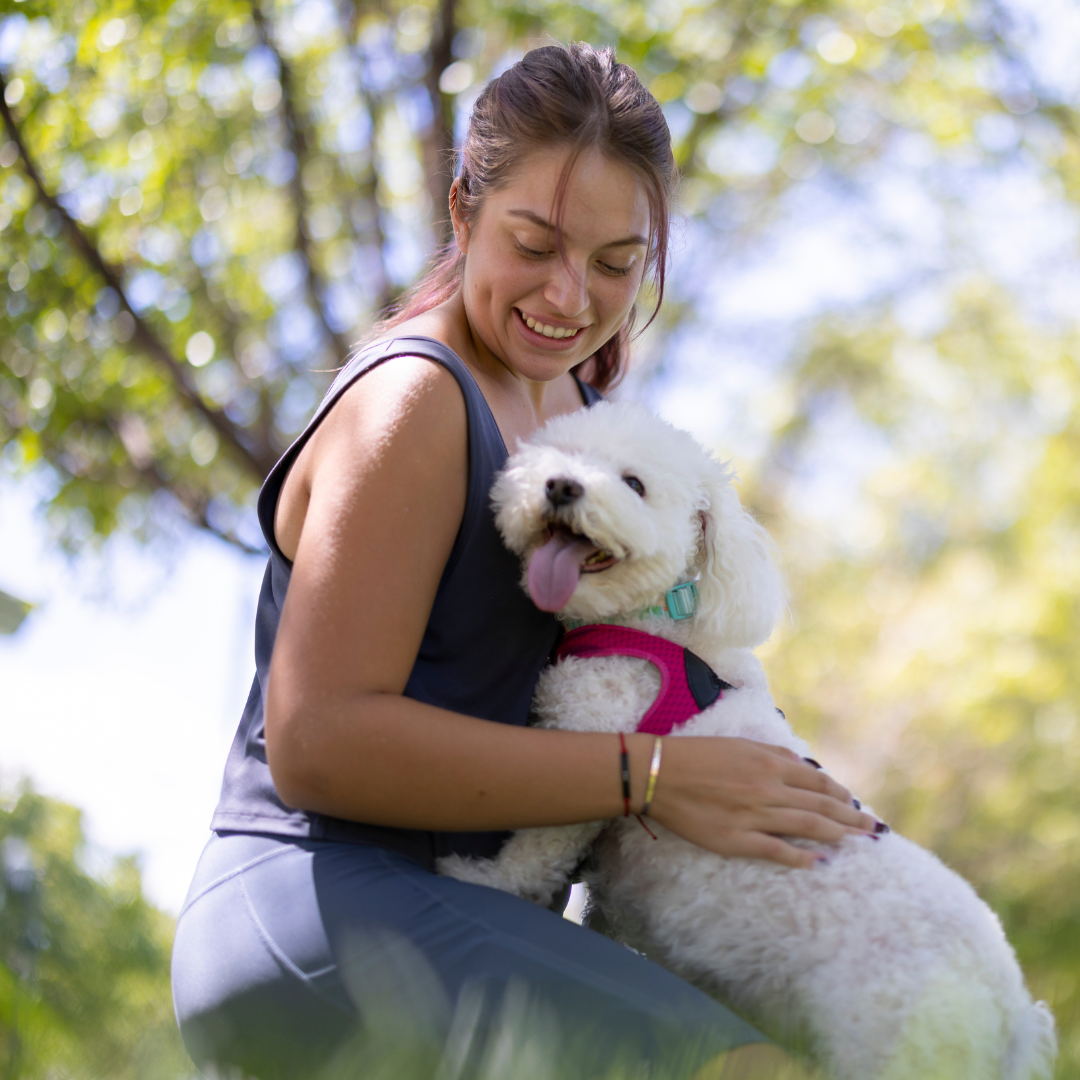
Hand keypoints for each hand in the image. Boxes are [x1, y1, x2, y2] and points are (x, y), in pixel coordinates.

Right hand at [640, 736, 879, 869]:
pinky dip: (802, 858)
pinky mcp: (738, 840)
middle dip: (851, 817)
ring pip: (807, 826)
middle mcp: (769, 789)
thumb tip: (803, 765)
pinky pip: (777, 851)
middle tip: (873, 829)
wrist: (660, 774)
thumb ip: (774, 754)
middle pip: (821, 805)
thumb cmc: (697, 755)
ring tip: (857, 842)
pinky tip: (820, 862)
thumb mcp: (740, 744)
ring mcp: (755, 816)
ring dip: (837, 835)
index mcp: (769, 763)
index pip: (818, 780)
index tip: (855, 804)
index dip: (841, 793)